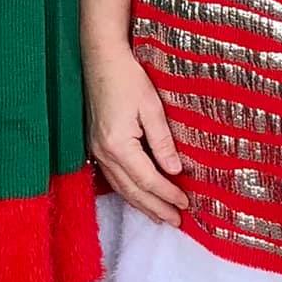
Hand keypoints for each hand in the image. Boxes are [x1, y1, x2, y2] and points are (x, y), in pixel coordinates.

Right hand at [86, 51, 188, 227]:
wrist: (101, 60)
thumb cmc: (128, 78)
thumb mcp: (151, 107)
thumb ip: (162, 141)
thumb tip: (175, 170)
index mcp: (118, 145)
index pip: (147, 179)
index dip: (167, 194)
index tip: (185, 204)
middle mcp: (104, 153)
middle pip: (132, 190)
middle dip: (155, 208)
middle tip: (176, 221)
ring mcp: (96, 151)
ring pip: (121, 187)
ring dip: (141, 204)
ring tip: (160, 216)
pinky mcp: (96, 145)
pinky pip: (113, 177)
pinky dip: (128, 191)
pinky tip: (138, 195)